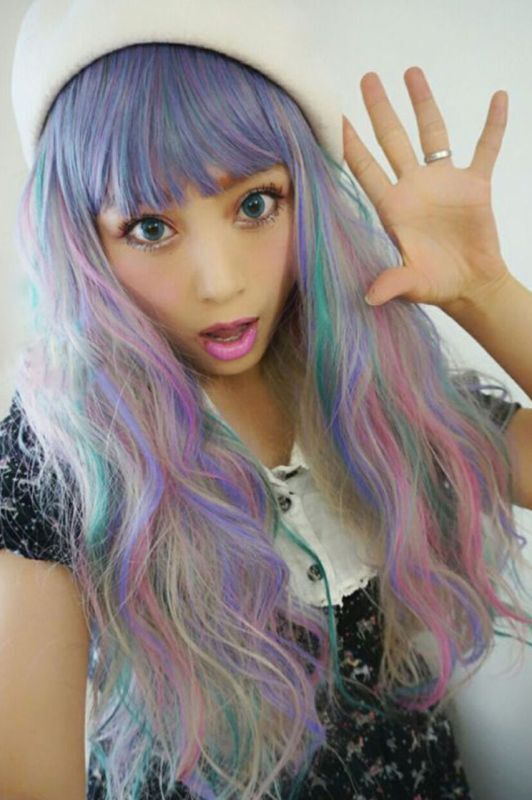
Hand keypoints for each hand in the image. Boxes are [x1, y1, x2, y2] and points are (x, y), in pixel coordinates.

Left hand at [342, 66, 512, 309]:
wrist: (470, 284)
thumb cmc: (435, 284)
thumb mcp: (411, 284)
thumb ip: (392, 283)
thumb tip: (369, 298)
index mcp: (393, 207)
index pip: (367, 170)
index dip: (352, 146)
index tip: (338, 119)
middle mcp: (414, 187)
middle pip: (393, 140)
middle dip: (380, 110)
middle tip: (368, 79)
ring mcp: (444, 183)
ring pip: (433, 133)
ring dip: (423, 104)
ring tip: (411, 73)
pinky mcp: (475, 185)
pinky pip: (486, 149)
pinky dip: (494, 126)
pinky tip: (498, 99)